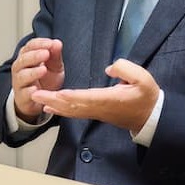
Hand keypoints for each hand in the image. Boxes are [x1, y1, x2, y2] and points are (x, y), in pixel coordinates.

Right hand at [11, 38, 64, 122]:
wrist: (40, 100)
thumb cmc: (46, 79)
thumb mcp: (54, 65)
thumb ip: (55, 54)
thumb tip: (57, 43)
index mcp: (28, 56)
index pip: (30, 46)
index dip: (39, 43)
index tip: (50, 43)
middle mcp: (21, 68)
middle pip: (23, 59)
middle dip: (34, 56)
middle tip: (46, 54)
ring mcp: (20, 83)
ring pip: (22, 76)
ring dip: (32, 72)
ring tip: (43, 70)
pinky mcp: (22, 98)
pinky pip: (23, 94)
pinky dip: (28, 91)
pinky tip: (35, 89)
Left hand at [31, 59, 159, 133]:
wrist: (151, 116)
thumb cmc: (147, 96)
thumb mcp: (143, 78)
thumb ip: (125, 69)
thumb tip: (110, 68)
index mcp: (109, 99)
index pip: (84, 97)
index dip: (67, 96)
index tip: (53, 92)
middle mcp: (99, 108)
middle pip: (72, 105)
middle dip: (52, 100)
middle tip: (33, 94)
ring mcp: (97, 112)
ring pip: (71, 110)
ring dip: (54, 105)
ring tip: (37, 99)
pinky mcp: (97, 112)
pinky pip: (75, 112)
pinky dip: (61, 109)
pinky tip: (52, 107)